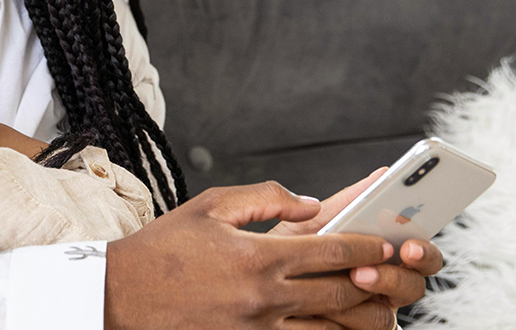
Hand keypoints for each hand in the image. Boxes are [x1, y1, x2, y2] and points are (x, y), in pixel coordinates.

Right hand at [105, 181, 394, 329]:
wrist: (119, 298)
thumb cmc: (162, 249)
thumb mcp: (209, 206)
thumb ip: (264, 198)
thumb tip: (310, 205)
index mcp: (257, 257)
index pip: (334, 251)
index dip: (369, 245)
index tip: (387, 240)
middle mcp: (265, 298)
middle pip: (344, 293)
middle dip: (378, 280)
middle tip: (395, 269)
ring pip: (332, 329)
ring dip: (361, 315)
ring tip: (377, 301)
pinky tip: (336, 324)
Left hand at [271, 168, 443, 328]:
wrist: (242, 283)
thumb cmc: (280, 249)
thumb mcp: (310, 223)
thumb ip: (345, 203)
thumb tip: (382, 174)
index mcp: (377, 256)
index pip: (418, 254)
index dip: (423, 251)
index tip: (409, 245)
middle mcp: (378, 287)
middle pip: (413, 287)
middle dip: (396, 276)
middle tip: (369, 268)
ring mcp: (363, 315)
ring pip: (386, 316)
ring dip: (369, 298)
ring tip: (349, 279)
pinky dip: (346, 323)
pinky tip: (322, 308)